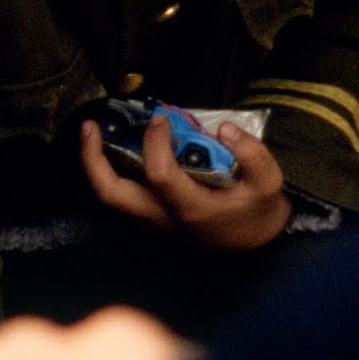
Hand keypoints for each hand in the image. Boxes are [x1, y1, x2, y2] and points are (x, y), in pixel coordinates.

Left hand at [80, 115, 291, 249]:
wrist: (255, 242)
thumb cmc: (258, 209)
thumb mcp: (269, 183)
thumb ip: (252, 154)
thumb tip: (224, 128)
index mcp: (192, 210)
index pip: (160, 175)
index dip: (155, 143)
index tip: (160, 118)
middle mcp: (163, 218)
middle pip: (112, 194)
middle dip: (93, 159)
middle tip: (89, 126)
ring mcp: (151, 221)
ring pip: (110, 197)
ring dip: (95, 164)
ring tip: (92, 132)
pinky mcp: (149, 217)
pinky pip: (119, 194)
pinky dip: (109, 169)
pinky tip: (112, 144)